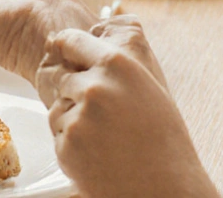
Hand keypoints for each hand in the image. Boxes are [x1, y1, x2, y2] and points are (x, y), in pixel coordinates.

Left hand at [35, 19, 217, 197]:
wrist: (165, 187)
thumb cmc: (162, 139)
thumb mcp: (147, 87)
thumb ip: (114, 64)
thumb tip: (83, 39)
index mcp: (118, 64)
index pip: (72, 40)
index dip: (66, 46)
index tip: (62, 49)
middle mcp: (95, 86)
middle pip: (62, 78)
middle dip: (75, 94)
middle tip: (104, 117)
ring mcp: (78, 117)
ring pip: (57, 109)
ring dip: (73, 121)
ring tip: (107, 140)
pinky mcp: (67, 146)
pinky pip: (58, 137)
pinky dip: (72, 147)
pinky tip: (100, 155)